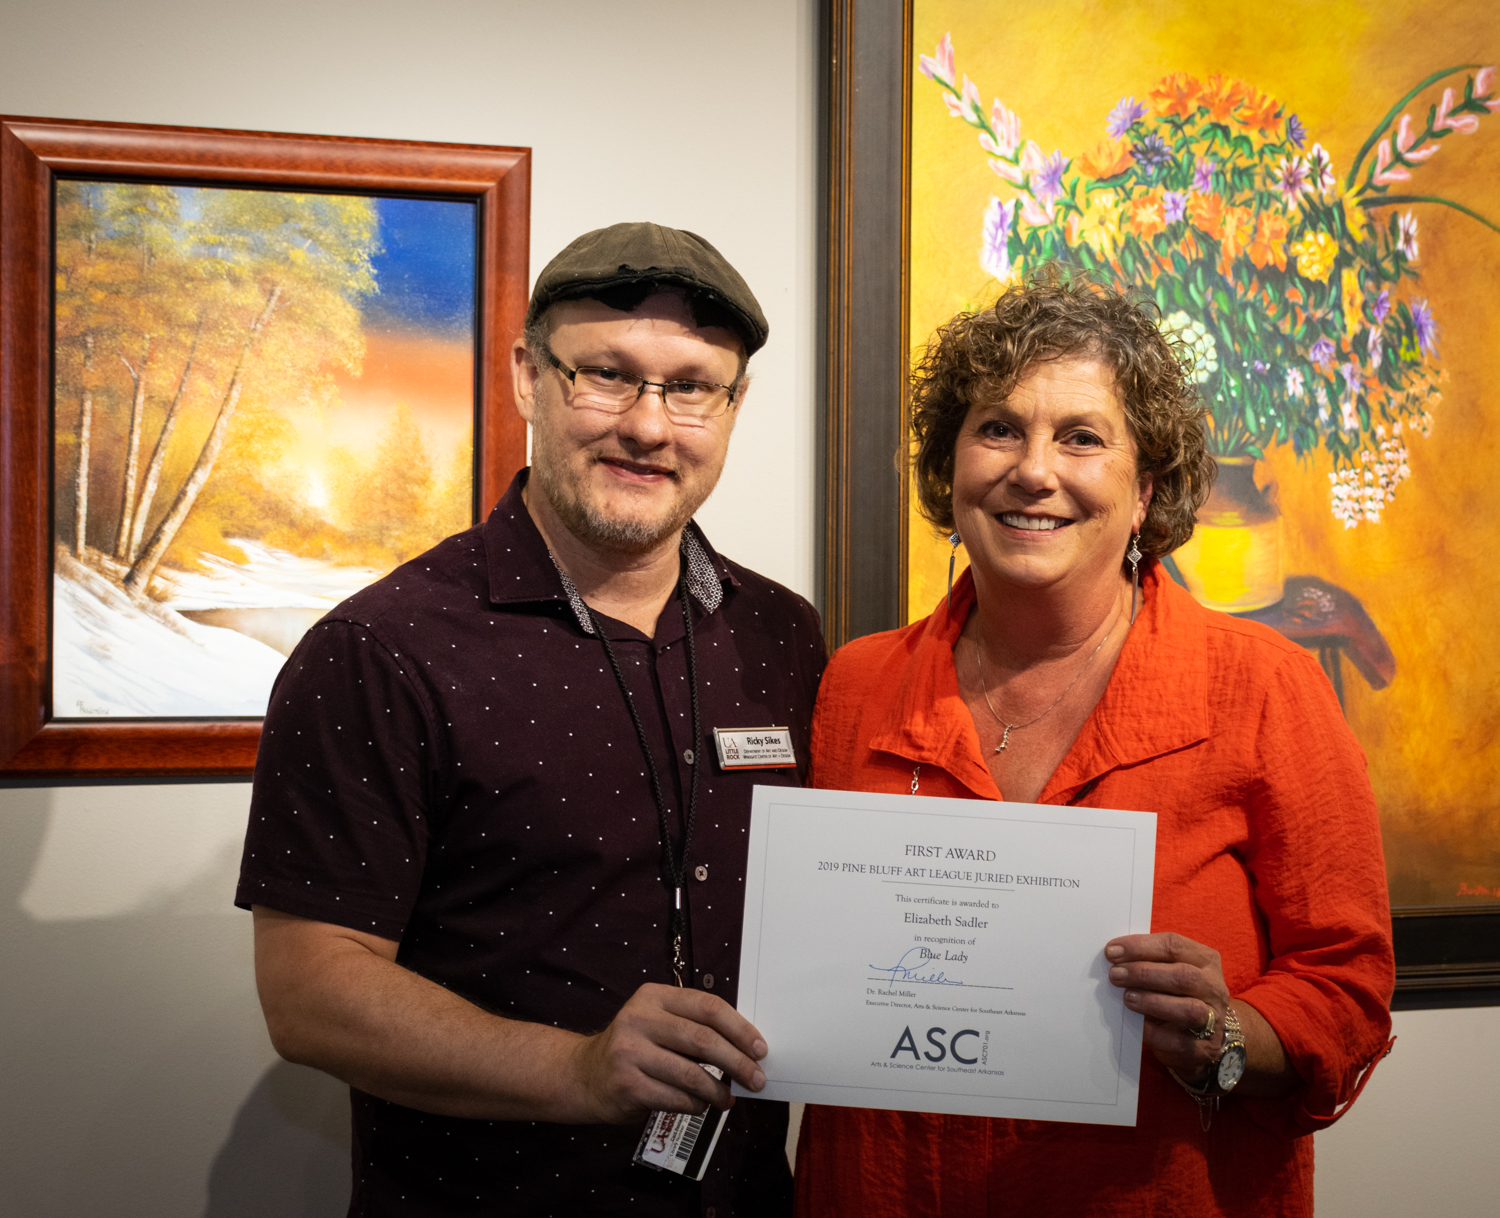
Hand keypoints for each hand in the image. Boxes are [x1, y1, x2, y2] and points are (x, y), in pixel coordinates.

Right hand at [567, 983, 768, 1123]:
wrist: (585, 1074)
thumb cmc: (634, 1047)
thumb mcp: (656, 1021)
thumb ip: (693, 1025)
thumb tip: (744, 1047)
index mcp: (653, 997)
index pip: (707, 1007)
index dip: (739, 1028)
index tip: (760, 1048)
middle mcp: (639, 1019)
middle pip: (702, 1040)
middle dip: (737, 1062)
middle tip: (757, 1078)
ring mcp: (630, 1052)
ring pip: (691, 1074)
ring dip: (718, 1091)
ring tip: (728, 1098)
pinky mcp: (627, 1084)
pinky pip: (676, 1098)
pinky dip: (696, 1105)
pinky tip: (702, 1106)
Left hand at [1105, 932, 1229, 1082]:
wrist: (1202, 1037)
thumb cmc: (1178, 995)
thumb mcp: (1169, 971)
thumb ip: (1149, 961)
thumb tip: (1115, 958)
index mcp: (1205, 960)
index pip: (1174, 946)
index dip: (1140, 946)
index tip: (1112, 951)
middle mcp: (1213, 988)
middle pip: (1183, 976)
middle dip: (1144, 973)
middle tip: (1115, 974)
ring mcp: (1213, 1019)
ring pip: (1187, 1009)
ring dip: (1151, 1001)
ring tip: (1127, 997)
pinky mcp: (1203, 1047)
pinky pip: (1178, 1041)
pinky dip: (1153, 1032)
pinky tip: (1137, 1024)